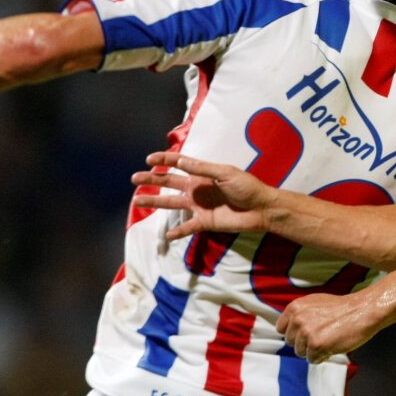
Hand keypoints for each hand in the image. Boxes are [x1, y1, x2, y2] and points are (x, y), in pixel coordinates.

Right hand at [132, 152, 270, 240]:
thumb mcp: (225, 173)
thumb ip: (202, 169)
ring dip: (155, 202)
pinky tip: (166, 235)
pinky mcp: (205, 222)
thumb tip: (180, 162)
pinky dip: (177, 231)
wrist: (261, 209)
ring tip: (137, 200)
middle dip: (152, 179)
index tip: (148, 159)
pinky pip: (187, 227)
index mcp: (203, 174)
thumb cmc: (247, 187)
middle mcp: (198, 189)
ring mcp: (200, 206)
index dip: (164, 160)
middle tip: (134, 178)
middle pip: (170, 183)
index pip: (179, 164)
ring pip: (172, 204)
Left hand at [276, 290, 379, 363]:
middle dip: (304, 343)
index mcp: (295, 307)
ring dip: (313, 351)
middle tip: (321, 337)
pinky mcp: (316, 345)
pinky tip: (332, 347)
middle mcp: (297, 319)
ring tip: (328, 341)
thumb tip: (288, 329)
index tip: (304, 334)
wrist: (362, 311)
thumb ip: (300, 314)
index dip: (294, 333)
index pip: (281, 328)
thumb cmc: (342, 308)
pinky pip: (312, 360)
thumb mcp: (314, 303)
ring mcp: (306, 333)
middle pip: (290, 342)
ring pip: (300, 352)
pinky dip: (321, 357)